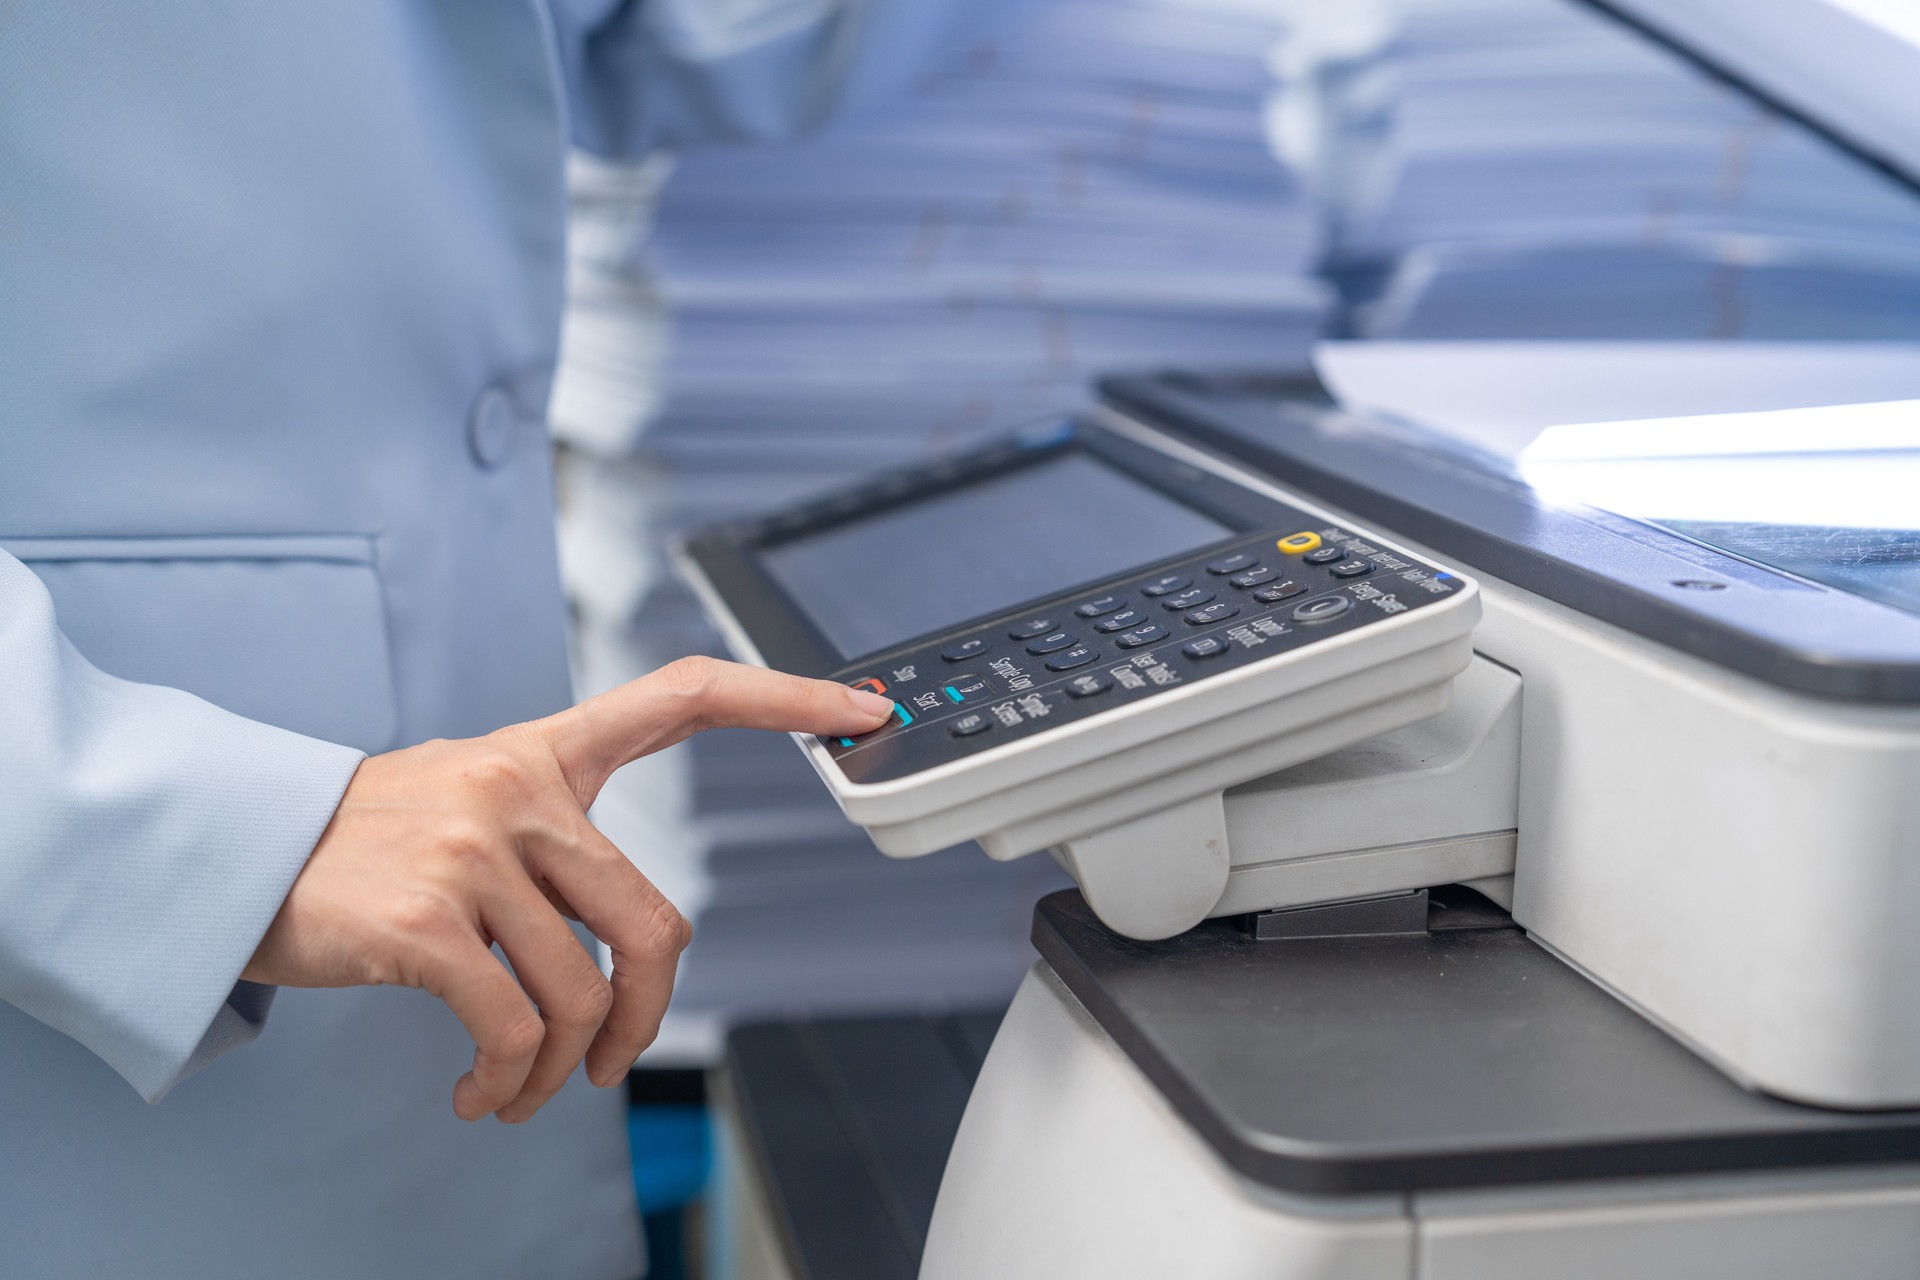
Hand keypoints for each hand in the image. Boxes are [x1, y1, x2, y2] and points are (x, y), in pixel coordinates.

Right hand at [243, 656, 892, 1121]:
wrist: (234, 857)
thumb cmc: (367, 847)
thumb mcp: (465, 803)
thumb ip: (551, 841)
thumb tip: (624, 955)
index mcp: (542, 754)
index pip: (683, 695)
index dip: (784, 697)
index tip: (865, 706)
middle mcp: (518, 792)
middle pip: (654, 924)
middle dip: (646, 1015)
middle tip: (605, 1059)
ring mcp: (472, 854)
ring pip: (580, 996)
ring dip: (554, 1072)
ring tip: (509, 1087)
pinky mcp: (425, 923)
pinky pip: (515, 1031)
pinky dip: (507, 1084)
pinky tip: (478, 1092)